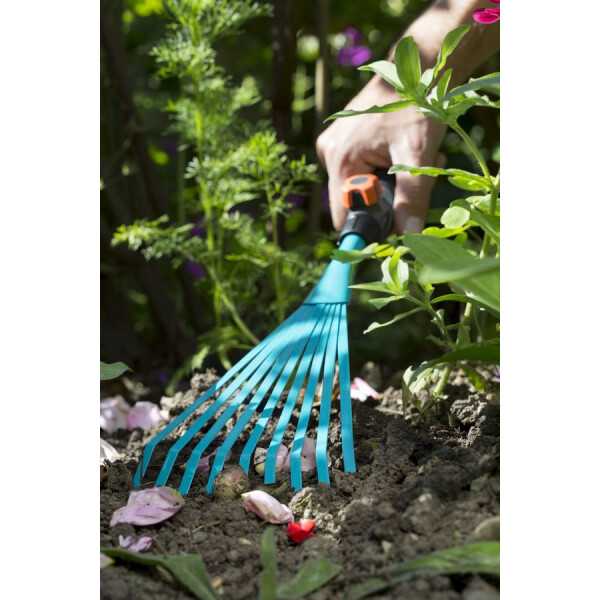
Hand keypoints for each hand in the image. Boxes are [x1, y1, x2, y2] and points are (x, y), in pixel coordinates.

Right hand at [316, 77, 446, 233]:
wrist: (414, 68)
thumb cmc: (416, 105)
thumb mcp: (417, 154)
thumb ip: (411, 197)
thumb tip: (408, 236)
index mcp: (340, 160)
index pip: (344, 217)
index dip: (370, 224)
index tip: (397, 214)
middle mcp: (329, 154)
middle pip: (354, 202)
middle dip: (384, 199)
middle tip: (410, 176)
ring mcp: (333, 146)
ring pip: (360, 187)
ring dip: (387, 183)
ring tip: (407, 157)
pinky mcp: (341, 141)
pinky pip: (359, 170)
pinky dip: (381, 169)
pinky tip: (397, 151)